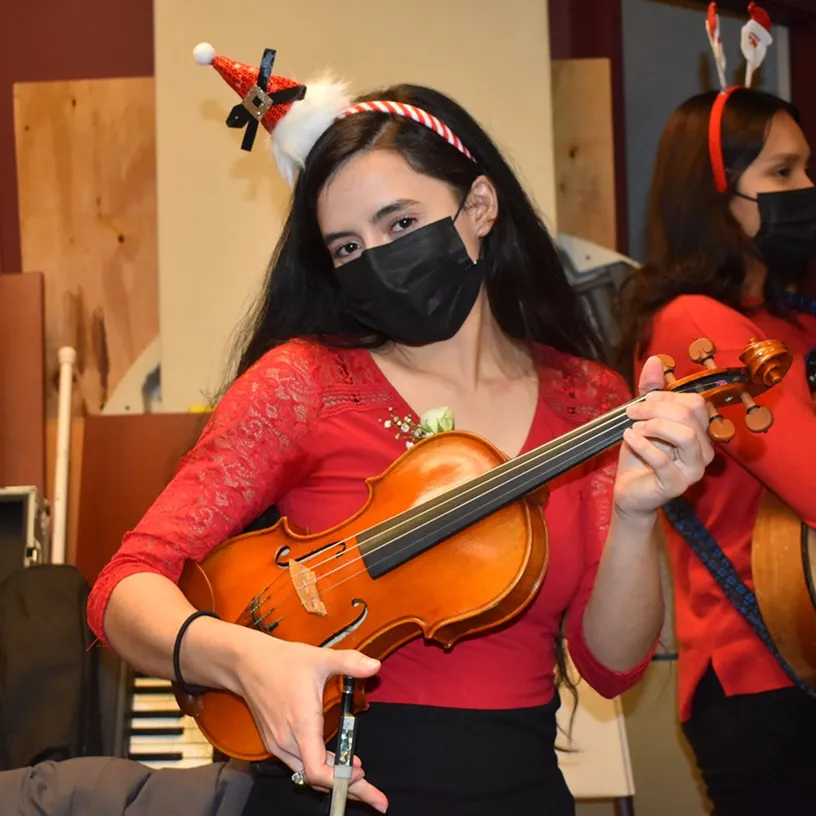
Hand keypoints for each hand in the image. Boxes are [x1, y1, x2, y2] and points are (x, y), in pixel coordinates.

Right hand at [232, 631, 387, 812]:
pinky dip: (319, 767)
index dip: (342, 779)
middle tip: (376, 798)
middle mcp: (288, 741)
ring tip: (358, 776)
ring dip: (333, 777)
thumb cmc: (282, 662)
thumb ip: (349, 662)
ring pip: (308, 773)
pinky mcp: (275, 741)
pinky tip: (334, 759)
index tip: (363, 773)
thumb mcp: (320, 658)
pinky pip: (299, 763)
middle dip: (348, 788)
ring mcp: (279, 744)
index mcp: (301, 725)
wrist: (247, 663)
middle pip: (318, 778)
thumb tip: (375, 666)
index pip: (318, 771)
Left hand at [614, 356, 714, 519]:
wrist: (629, 490)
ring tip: (634, 428)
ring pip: (685, 435)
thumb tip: (655, 360)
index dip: (667, 396)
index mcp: (700, 432)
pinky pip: (663, 460)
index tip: (642, 401)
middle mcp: (704, 451)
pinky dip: (642, 444)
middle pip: (689, 415)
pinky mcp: (677, 485)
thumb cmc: (639, 454)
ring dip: (653, 425)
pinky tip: (629, 438)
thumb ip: (651, 391)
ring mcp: (694, 470)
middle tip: (631, 412)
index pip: (695, 403)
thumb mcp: (642, 418)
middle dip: (655, 408)